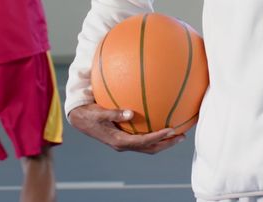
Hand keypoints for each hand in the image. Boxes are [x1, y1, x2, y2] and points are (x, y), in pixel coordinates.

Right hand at [67, 103, 183, 154]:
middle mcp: (124, 144)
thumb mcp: (98, 113)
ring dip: (164, 142)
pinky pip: (144, 139)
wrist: (80, 120)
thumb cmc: (89, 115)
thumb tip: (129, 113)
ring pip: (148, 147)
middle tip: (182, 136)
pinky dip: (155, 136)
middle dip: (167, 144)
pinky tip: (162, 125)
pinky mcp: (125, 138)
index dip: (158, 137)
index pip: (143, 142)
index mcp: (119, 141)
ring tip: (178, 134)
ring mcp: (125, 143)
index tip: (171, 131)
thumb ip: (113, 114)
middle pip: (150, 149)